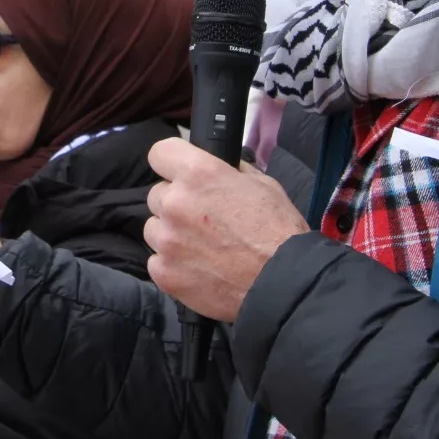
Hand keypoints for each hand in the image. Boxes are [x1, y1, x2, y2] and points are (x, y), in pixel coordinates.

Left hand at [143, 139, 308, 322]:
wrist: (284, 285)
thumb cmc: (279, 232)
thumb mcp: (262, 184)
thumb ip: (228, 172)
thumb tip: (214, 168)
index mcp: (199, 174)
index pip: (160, 153)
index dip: (171, 162)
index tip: (178, 173)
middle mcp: (176, 203)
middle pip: (157, 194)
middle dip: (176, 204)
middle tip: (203, 219)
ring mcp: (167, 240)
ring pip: (154, 229)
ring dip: (172, 234)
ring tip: (202, 248)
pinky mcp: (164, 273)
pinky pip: (157, 261)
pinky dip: (173, 264)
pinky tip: (199, 269)